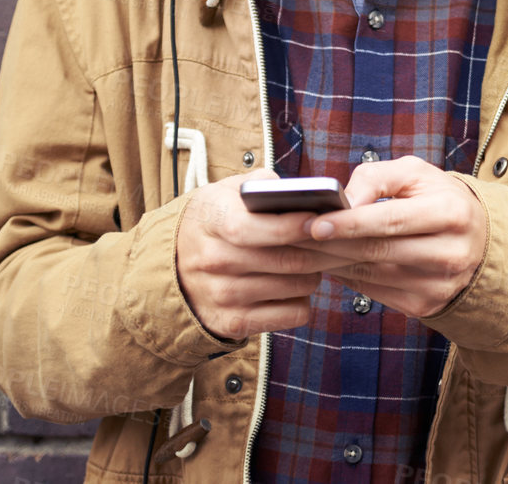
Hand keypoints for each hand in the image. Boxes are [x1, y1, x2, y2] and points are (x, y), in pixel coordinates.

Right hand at [175, 168, 339, 341]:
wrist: (170, 265)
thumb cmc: (213, 221)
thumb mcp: (225, 191)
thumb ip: (261, 184)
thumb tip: (302, 190)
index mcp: (212, 221)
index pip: (254, 228)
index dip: (293, 225)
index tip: (321, 220)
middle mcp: (213, 260)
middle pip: (285, 260)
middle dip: (321, 250)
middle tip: (337, 241)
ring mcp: (221, 295)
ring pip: (294, 287)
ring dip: (315, 274)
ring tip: (316, 260)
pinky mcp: (232, 323)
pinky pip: (291, 314)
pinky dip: (304, 300)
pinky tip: (297, 286)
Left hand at [294, 155, 486, 319]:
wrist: (479, 240)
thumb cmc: (438, 199)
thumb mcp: (416, 174)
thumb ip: (377, 177)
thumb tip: (343, 201)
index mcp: (451, 213)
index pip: (391, 220)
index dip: (349, 223)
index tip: (314, 223)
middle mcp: (450, 253)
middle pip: (377, 250)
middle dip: (330, 244)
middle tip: (292, 237)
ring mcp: (438, 285)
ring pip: (370, 275)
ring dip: (330, 262)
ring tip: (302, 248)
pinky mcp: (424, 306)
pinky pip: (373, 292)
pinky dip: (346, 277)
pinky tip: (328, 263)